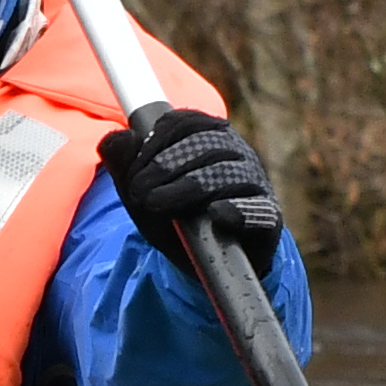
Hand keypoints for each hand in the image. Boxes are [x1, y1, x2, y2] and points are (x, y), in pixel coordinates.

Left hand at [100, 105, 282, 274]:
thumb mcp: (142, 194)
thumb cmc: (175, 219)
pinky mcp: (268, 219)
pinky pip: (259, 210)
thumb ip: (125, 165)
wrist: (203, 264)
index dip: (158, 140)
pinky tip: (216, 215)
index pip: (189, 121)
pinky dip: (238, 211)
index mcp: (212, 138)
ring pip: (230, 173)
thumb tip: (117, 136)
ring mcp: (256, 185)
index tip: (136, 168)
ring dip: (189, 187)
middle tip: (140, 192)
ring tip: (157, 205)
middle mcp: (238, 155)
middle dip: (166, 165)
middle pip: (207, 144)